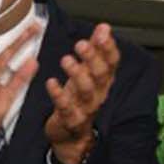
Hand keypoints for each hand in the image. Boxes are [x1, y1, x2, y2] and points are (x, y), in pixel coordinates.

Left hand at [42, 22, 118, 163]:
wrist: (70, 135)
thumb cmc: (77, 99)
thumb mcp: (86, 73)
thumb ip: (95, 50)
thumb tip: (103, 27)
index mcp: (103, 81)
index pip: (112, 62)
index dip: (108, 47)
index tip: (103, 30)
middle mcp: (98, 93)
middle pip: (100, 75)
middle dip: (92, 58)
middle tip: (81, 44)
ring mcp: (85, 108)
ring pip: (86, 91)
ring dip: (77, 75)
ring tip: (66, 60)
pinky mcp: (70, 120)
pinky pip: (66, 107)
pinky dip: (59, 95)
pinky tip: (51, 82)